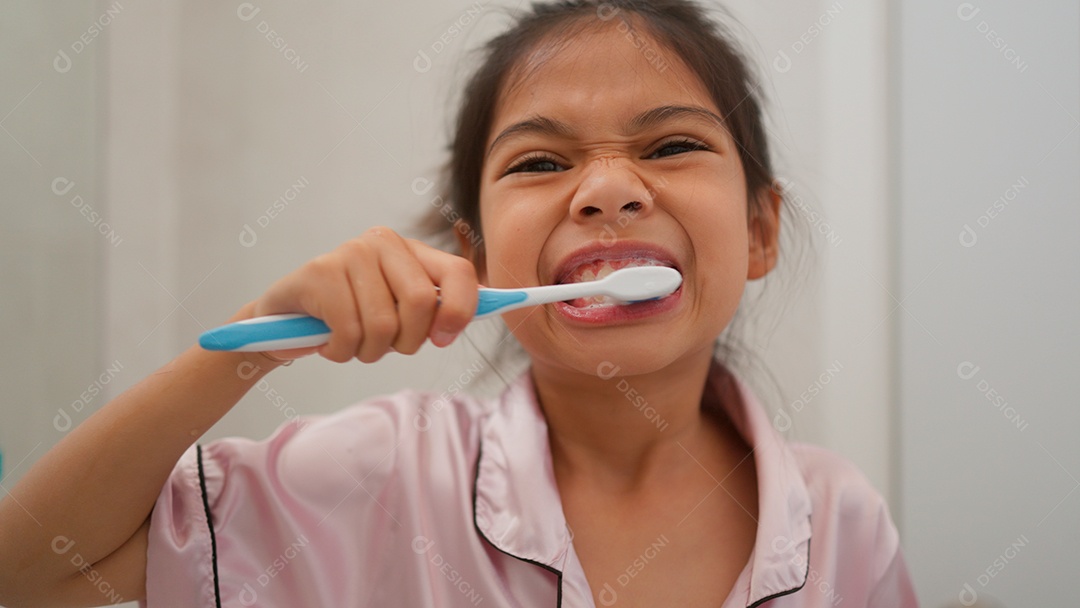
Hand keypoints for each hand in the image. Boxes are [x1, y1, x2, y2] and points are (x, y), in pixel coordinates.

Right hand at [248, 227, 478, 363]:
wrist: (283, 322)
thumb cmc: (351, 319)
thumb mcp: (399, 315)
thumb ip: (433, 313)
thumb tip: (460, 322)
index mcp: (412, 250)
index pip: (458, 273)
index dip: (460, 312)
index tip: (442, 340)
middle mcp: (383, 242)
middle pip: (422, 303)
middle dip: (406, 342)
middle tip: (383, 346)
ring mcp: (350, 253)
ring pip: (384, 325)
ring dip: (368, 352)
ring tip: (350, 343)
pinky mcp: (319, 272)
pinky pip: (349, 332)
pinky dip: (340, 352)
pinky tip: (328, 342)